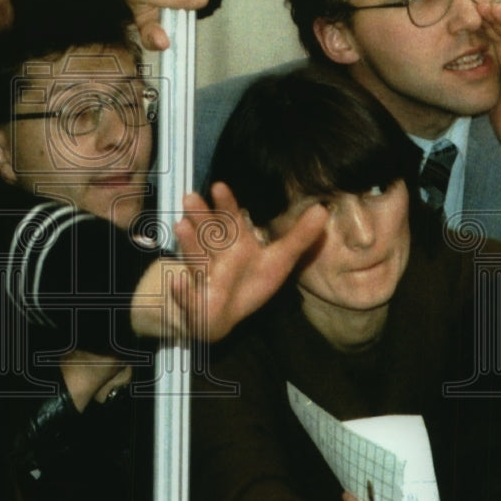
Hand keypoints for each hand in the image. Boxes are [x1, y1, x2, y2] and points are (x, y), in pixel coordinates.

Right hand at [168, 182, 328, 341]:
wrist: (220, 314)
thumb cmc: (249, 281)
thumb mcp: (278, 260)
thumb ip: (299, 237)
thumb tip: (322, 209)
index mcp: (236, 242)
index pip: (231, 220)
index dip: (226, 204)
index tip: (219, 186)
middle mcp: (217, 254)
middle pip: (208, 233)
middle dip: (201, 217)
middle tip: (190, 198)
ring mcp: (203, 276)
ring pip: (195, 257)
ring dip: (189, 244)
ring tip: (181, 226)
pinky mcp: (195, 301)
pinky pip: (187, 297)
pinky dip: (182, 292)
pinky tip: (177, 284)